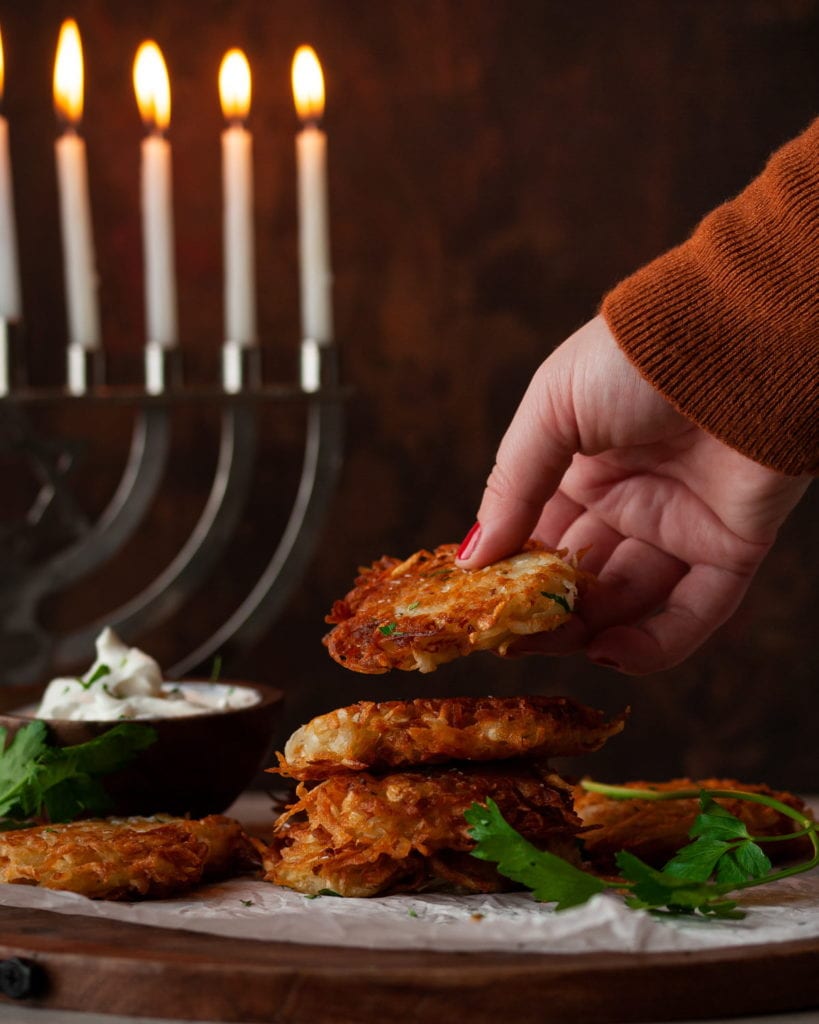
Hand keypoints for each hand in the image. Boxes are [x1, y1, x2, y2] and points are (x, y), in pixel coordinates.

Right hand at [456, 316, 810, 673]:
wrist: (739, 338)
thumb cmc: (634, 358)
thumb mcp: (550, 410)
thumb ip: (511, 485)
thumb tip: (468, 559)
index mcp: (580, 465)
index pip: (537, 536)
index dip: (509, 574)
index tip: (480, 608)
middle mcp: (628, 499)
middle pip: (580, 576)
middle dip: (545, 612)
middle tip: (512, 640)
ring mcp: (680, 525)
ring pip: (629, 601)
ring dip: (591, 632)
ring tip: (556, 644)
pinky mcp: (732, 547)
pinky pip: (694, 611)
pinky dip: (656, 643)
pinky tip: (611, 652)